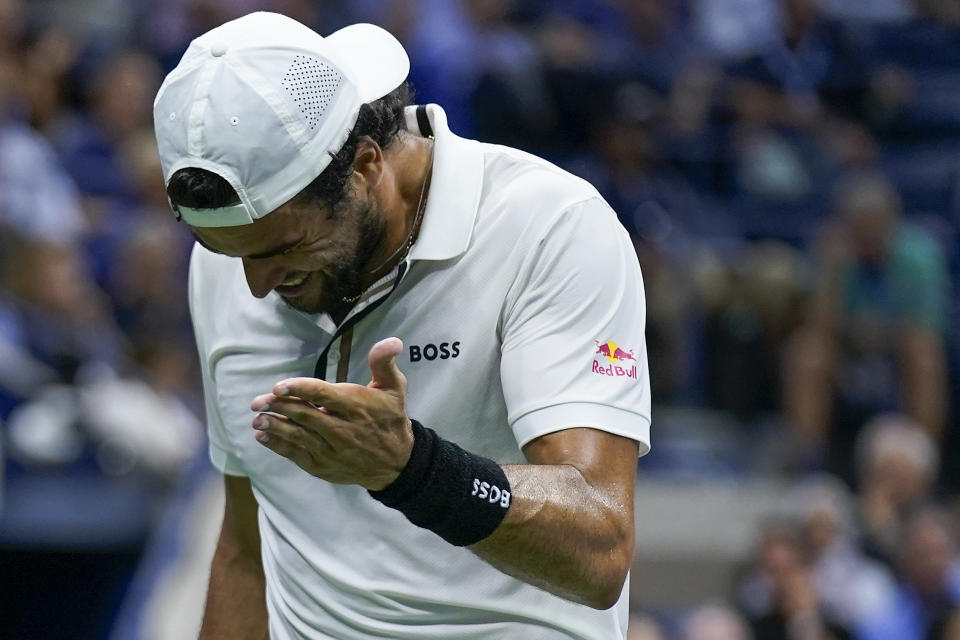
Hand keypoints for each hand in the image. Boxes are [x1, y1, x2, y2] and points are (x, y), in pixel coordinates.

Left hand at [249, 337, 413, 489]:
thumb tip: (392, 341)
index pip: (322, 395)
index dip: (298, 389)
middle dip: (279, 407)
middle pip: (305, 415)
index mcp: (356, 406)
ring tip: (256, 418)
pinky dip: (279, 445)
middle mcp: (343, 429)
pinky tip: (263, 436)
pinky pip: (297, 455)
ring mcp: (333, 449)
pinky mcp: (324, 465)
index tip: (278, 386)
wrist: (397, 462)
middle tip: (258, 401)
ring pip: (299, 435)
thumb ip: (384, 363)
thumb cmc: (391, 419)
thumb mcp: (395, 389)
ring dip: (275, 427)